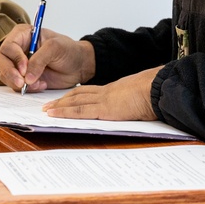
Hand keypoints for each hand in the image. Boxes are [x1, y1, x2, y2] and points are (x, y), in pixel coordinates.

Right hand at [0, 24, 94, 92]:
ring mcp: (19, 64)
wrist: (79, 66)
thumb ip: (39, 60)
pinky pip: (16, 86)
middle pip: (1, 60)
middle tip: (22, 83)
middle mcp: (18, 49)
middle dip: (10, 73)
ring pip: (6, 75)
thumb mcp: (56, 48)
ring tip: (38, 83)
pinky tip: (41, 85)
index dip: (15, 58)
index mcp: (23, 35)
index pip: (8, 46)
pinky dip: (27, 88)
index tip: (25, 68)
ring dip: (20, 83)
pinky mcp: (24, 78)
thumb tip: (26, 77)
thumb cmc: (69, 50)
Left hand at [42, 67, 160, 120]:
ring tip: (46, 110)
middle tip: (48, 105)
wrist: (158, 88)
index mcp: (114, 90)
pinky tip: (54, 114)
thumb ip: (133, 100)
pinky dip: (65, 112)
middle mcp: (106, 92)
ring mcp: (104, 100)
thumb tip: (137, 106)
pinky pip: (80, 111)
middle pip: (78, 95)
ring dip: (59, 106)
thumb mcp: (141, 96)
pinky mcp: (104, 109)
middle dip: (62, 100)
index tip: (65, 99)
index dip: (75, 95)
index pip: (89, 92)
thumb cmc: (154, 92)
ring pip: (75, 101)